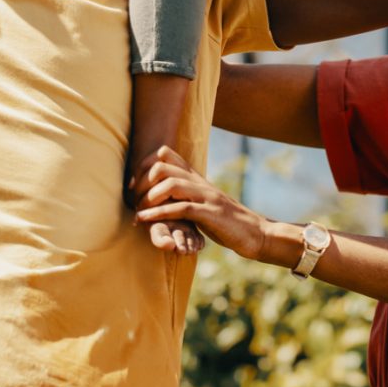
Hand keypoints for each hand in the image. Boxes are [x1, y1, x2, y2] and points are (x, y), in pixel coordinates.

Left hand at [135, 146, 268, 259]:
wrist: (255, 232)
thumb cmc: (227, 221)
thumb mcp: (205, 201)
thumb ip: (188, 193)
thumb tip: (164, 191)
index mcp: (196, 178)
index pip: (166, 154)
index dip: (144, 165)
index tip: (133, 185)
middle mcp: (199, 182)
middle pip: (162, 167)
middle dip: (141, 182)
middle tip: (132, 199)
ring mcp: (205, 196)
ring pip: (170, 185)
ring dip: (148, 199)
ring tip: (139, 212)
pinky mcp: (210, 214)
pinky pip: (181, 209)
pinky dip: (159, 214)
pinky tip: (146, 220)